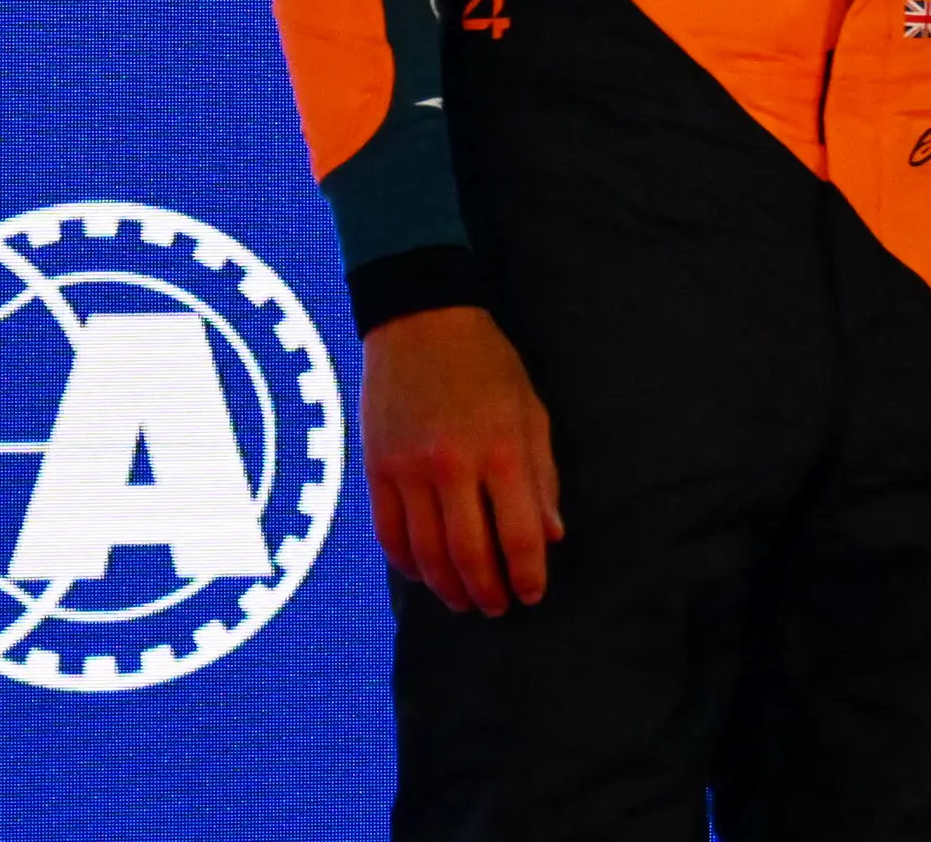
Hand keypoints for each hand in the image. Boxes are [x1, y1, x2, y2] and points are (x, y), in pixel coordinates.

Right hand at [362, 306, 562, 613]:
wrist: (421, 320)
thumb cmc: (488, 365)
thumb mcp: (531, 412)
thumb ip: (542, 477)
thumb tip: (553, 536)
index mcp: (502, 451)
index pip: (519, 535)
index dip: (528, 574)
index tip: (533, 594)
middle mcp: (453, 466)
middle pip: (469, 554)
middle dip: (487, 592)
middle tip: (498, 608)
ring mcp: (408, 469)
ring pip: (426, 553)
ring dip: (447, 587)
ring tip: (464, 601)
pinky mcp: (377, 468)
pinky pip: (388, 533)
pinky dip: (406, 563)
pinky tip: (424, 575)